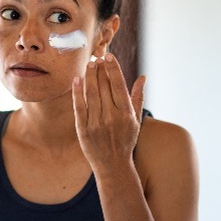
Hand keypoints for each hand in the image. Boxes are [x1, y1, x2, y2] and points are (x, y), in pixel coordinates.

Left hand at [71, 52, 145, 173]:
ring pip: (91, 94)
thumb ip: (138, 97)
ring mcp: (96, 123)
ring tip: (89, 64)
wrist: (113, 165)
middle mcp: (111, 117)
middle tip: (96, 57)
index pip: (118, 85)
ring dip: (90, 76)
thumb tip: (143, 77)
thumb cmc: (126, 140)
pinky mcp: (83, 130)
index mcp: (126, 114)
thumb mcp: (136, 120)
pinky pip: (79, 107)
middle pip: (104, 87)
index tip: (108, 56)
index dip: (113, 69)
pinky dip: (77, 92)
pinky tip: (77, 79)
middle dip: (100, 70)